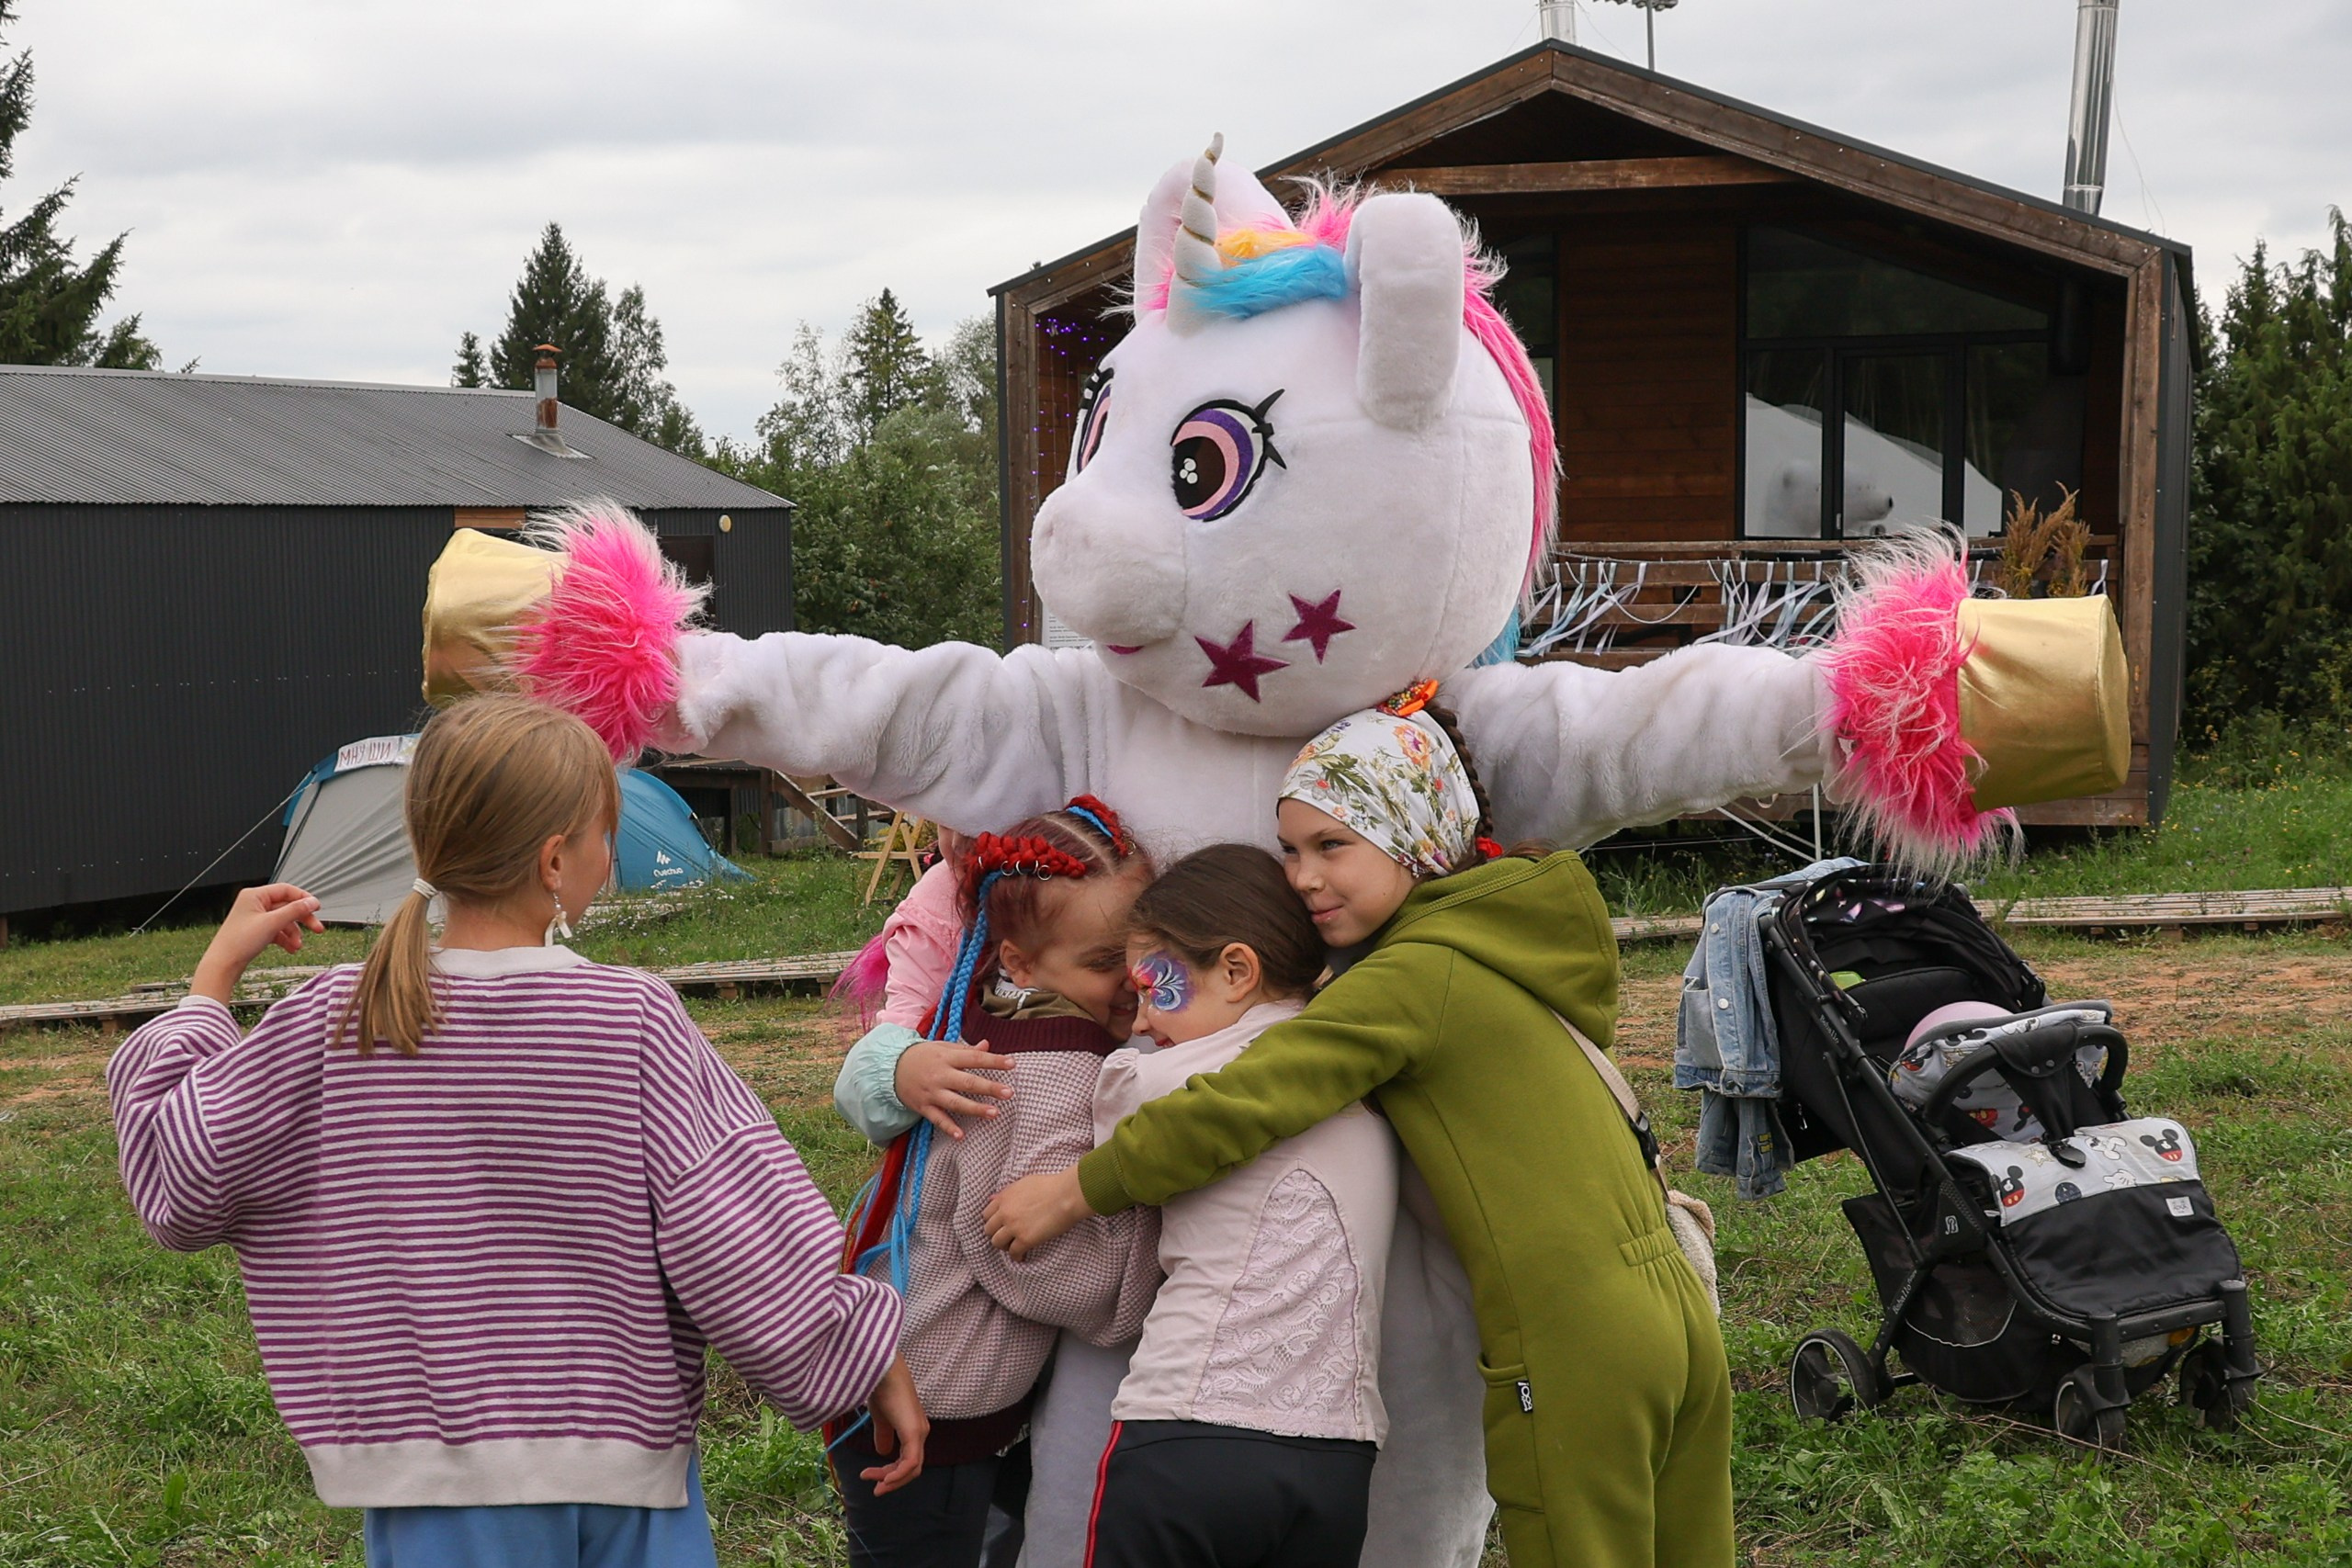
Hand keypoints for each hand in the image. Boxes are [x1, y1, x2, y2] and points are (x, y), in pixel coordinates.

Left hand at [192, 885, 323, 1002]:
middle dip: (302, 919)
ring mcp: (255, 918)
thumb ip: (295, 910)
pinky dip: (286, 939)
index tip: (317, 908)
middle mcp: (254, 904)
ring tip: (298, 945)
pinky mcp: (256, 931)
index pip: (286, 890)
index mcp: (254, 895)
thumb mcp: (272, 923)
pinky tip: (291, 948)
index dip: (304, 898)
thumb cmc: (238, 942)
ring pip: (284, 920)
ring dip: (294, 933)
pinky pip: (277, 931)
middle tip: (317, 928)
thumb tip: (312, 902)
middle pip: (287, 906)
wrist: (223, 964)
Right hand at [862, 1356, 927, 1495]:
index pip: (908, 1461)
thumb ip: (884, 1434)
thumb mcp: (880, 1417)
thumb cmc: (881, 1388)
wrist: (882, 1370)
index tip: (869, 1476)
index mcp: (914, 1429)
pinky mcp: (914, 1431)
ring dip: (892, 1480)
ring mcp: (919, 1432)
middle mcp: (920, 1432)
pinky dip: (898, 1474)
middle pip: (912, 1468)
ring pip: (912, 1468)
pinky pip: (911, 1462)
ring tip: (873, 1483)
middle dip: (891, 1481)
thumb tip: (883, 1452)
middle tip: (872, 1487)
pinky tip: (885, 1479)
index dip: (891, 1473)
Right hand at [895, 1040, 1015, 1140]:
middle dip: (989, 1088)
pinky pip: (937, 1119)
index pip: (974, 1058)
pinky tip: (961, 1136)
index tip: (1012, 1064)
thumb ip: (965, 1050)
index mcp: (947, 1057)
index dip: (994, 1061)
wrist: (890, 1067)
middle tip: (1009, 1093)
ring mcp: (932, 1092)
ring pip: (955, 1102)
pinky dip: (948, 1127)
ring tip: (994, 1113)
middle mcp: (940, 1075)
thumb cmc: (922, 1055)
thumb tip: (987, 1045)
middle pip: (968, 1082)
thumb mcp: (942, 1047)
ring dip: (975, 1109)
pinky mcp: (923, 1106)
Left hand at [981, 1168, 1093, 1260]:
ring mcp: (1014, 1227)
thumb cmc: (1050, 1186)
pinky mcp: (1025, 1239)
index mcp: (1004, 1198)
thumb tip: (992, 1198)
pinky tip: (1022, 1256)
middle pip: (989, 1230)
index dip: (993, 1221)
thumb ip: (1007, 1192)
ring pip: (997, 1243)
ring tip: (1013, 1246)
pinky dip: (1017, 1256)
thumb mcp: (1024, 1183)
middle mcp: (1005, 1213)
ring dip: (1004, 1246)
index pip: (986, 1214)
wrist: (1066, 1195)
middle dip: (996, 1234)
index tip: (999, 1225)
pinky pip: (1013, 1253)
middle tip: (1006, 1237)